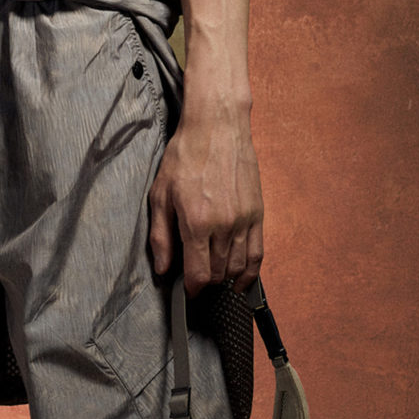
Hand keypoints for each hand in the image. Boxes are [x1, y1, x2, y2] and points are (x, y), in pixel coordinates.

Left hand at [147, 92, 263, 295]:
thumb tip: (163, 268)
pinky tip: (241, 280)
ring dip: (224, 277)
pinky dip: (250, 272)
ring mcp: (244, 221)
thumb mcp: (160, 194)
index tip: (187, 291)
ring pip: (237, 267)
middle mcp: (224, 226)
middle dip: (206, 281)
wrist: (217, 127)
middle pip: (218, 274)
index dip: (191, 289)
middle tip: (195, 277)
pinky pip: (257, 253)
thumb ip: (161, 235)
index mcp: (197, 223)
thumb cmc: (185, 156)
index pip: (199, 275)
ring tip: (214, 277)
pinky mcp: (258, 214)